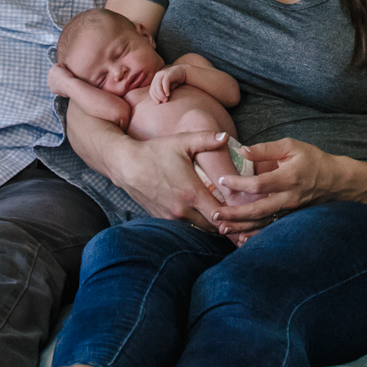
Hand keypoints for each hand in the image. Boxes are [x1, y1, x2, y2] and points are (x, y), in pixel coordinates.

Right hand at [113, 128, 229, 230]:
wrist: (126, 165)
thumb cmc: (155, 153)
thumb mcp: (181, 142)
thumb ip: (206, 139)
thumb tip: (225, 136)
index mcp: (192, 194)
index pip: (221, 214)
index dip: (233, 214)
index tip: (241, 209)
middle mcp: (182, 210)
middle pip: (212, 227)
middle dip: (225, 223)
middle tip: (236, 216)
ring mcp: (171, 217)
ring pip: (198, 230)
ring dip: (210, 226)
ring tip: (223, 219)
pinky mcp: (161, 219)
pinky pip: (184, 228)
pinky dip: (195, 225)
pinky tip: (202, 217)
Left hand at [149, 64, 187, 103]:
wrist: (184, 72)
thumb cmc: (175, 81)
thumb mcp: (167, 88)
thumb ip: (162, 92)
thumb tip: (159, 101)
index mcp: (155, 79)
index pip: (151, 90)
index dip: (154, 97)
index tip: (158, 103)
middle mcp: (157, 76)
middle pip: (154, 88)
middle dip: (158, 96)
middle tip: (164, 101)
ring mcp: (162, 74)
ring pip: (158, 85)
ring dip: (161, 94)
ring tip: (166, 99)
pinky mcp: (168, 74)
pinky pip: (165, 82)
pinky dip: (165, 89)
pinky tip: (168, 94)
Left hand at [210, 138, 347, 235]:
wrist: (334, 180)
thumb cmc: (312, 159)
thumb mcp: (290, 146)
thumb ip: (265, 149)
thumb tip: (242, 151)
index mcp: (288, 178)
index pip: (259, 184)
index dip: (239, 184)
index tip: (223, 180)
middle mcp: (289, 197)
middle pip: (258, 210)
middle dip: (235, 214)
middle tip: (216, 214)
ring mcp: (290, 210)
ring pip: (263, 222)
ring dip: (242, 227)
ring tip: (222, 228)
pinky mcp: (291, 218)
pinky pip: (271, 228)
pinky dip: (256, 235)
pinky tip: (241, 238)